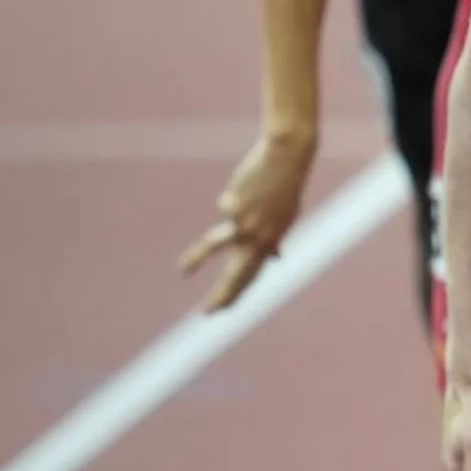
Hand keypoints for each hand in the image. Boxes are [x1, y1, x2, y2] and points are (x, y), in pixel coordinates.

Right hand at [179, 126, 315, 311]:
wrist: (287, 158)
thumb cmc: (285, 186)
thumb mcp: (285, 216)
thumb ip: (275, 237)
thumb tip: (274, 257)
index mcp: (272, 240)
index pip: (252, 274)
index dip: (238, 292)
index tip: (223, 308)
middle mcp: (259, 237)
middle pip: (237, 273)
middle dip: (223, 294)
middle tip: (208, 313)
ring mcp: (244, 223)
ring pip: (215, 244)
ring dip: (197, 259)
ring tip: (183, 270)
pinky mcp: (231, 206)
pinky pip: (226, 204)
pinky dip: (236, 195)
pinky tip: (248, 185)